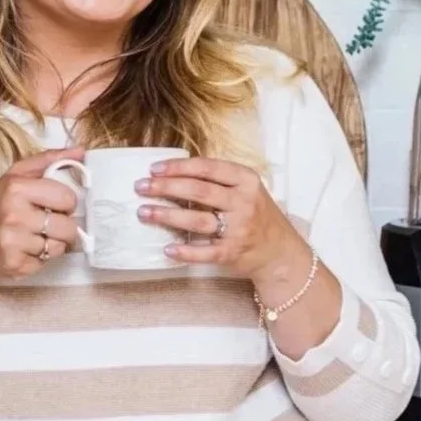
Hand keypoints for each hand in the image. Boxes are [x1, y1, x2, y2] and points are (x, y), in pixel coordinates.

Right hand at [0, 148, 83, 282]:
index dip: (66, 203)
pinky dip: (39, 259)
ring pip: (59, 247)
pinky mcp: (15, 264)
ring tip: (34, 237)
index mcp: (16, 188)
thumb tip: (80, 151)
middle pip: (68, 226)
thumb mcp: (15, 176)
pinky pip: (46, 263)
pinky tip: (25, 251)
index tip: (55, 205)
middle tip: (46, 224)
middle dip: (62, 227)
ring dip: (51, 244)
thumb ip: (47, 160)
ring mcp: (13, 242)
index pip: (66, 198)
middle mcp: (14, 214)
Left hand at [136, 156, 305, 281]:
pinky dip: (185, 251)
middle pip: (198, 191)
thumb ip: (218, 180)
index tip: (154, 169)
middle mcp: (243, 202)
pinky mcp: (233, 253)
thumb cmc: (256, 214)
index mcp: (245, 180)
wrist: (280, 251)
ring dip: (167, 216)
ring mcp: (239, 229)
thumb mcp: (246, 189)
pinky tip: (167, 248)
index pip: (206, 167)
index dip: (178, 167)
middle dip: (165, 188)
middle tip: (141, 187)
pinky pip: (205, 252)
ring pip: (197, 220)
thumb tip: (173, 173)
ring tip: (143, 212)